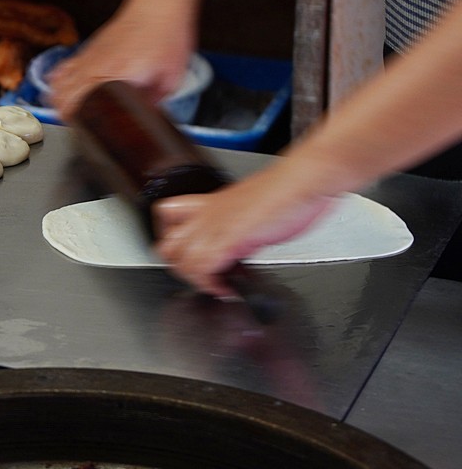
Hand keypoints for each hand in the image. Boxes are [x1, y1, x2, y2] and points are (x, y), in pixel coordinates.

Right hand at [47, 0, 196, 119]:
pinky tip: (57, 88)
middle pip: (64, 96)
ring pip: (59, 83)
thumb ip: (154, 102)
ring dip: (58, 99)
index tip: (83, 132)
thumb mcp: (171, 78)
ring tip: (63, 112)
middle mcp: (96, 66)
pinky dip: (57, 81)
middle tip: (75, 126)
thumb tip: (146, 119)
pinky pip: (64, 67)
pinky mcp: (89, 49)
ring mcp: (89, 56)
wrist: (159, 3)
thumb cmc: (167, 35)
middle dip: (65, 114)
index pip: (82, 104)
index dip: (78, 122)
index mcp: (115, 75)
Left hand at [153, 168, 334, 296]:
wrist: (304, 181)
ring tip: (213, 285)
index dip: (173, 243)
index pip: (166, 217)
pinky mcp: (229, 237)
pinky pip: (202, 267)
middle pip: (167, 245)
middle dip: (179, 266)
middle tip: (199, 277)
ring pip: (179, 259)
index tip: (190, 260)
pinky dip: (211, 285)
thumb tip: (236, 250)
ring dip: (195, 279)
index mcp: (209, 205)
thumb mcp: (250, 211)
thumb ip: (236, 230)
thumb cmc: (286, 192)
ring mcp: (215, 225)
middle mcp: (206, 214)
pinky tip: (227, 289)